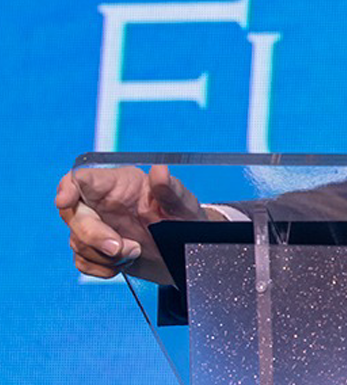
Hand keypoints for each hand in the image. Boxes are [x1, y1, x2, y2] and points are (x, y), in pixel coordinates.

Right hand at [56, 165, 206, 284]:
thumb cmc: (186, 219)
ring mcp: (99, 227)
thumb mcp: (183, 204)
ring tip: (136, 252)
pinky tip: (122, 265)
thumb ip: (170, 189)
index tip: (65, 201)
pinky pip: (81, 260)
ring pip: (77, 240)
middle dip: (92, 235)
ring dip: (104, 254)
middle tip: (120, 247)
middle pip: (73, 214)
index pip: (82, 179)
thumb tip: (160, 171)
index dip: (67, 187)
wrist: (188, 251)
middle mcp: (103, 203)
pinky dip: (100, 268)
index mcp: (120, 184)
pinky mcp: (98, 249)